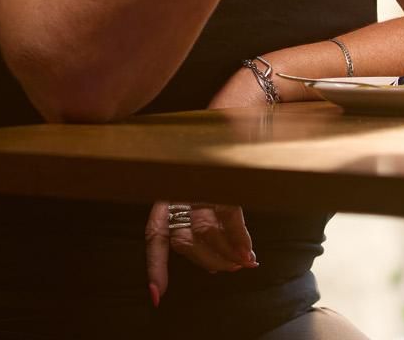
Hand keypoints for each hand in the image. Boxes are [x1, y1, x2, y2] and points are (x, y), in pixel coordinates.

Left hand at [144, 67, 267, 303]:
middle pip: (184, 241)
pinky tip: (249, 255)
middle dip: (208, 261)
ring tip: (242, 262)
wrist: (239, 106)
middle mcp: (177, 185)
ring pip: (206, 233)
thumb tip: (219, 257)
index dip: (156, 267)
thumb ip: (200, 214)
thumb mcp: (203, 180)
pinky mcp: (223, 176)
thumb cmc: (220, 146)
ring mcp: (199, 180)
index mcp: (166, 188)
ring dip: (226, 254)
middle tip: (228, 269)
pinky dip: (241, 241)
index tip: (158, 296)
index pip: (154, 235)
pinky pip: (230, 219)